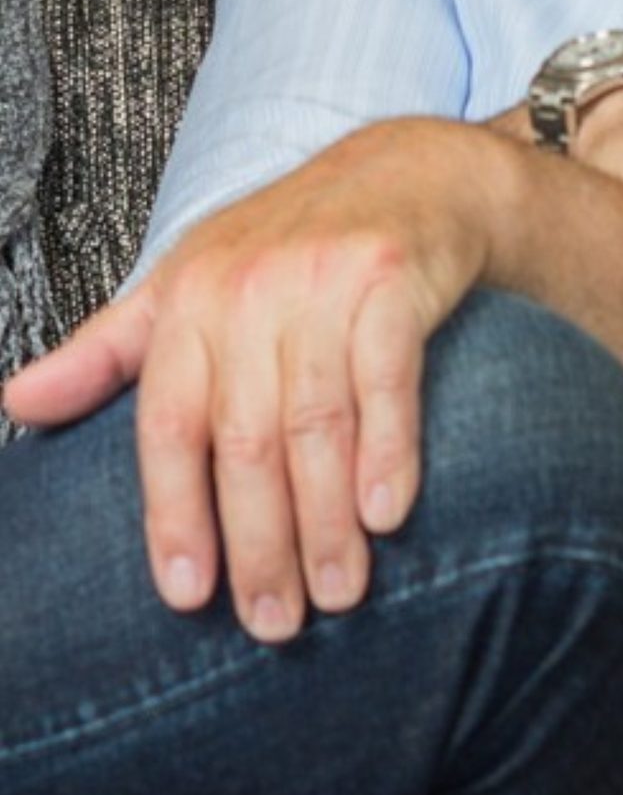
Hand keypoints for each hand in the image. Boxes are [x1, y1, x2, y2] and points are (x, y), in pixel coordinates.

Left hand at [2, 118, 503, 642]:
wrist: (410, 173)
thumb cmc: (293, 244)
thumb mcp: (189, 282)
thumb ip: (108, 351)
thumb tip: (14, 402)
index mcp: (190, 298)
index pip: (169, 426)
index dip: (174, 517)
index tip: (189, 595)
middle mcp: (251, 287)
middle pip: (244, 440)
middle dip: (260, 544)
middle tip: (276, 622)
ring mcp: (325, 281)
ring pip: (315, 424)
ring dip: (327, 522)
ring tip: (338, 592)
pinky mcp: (394, 279)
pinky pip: (386, 380)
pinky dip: (388, 452)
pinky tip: (387, 513)